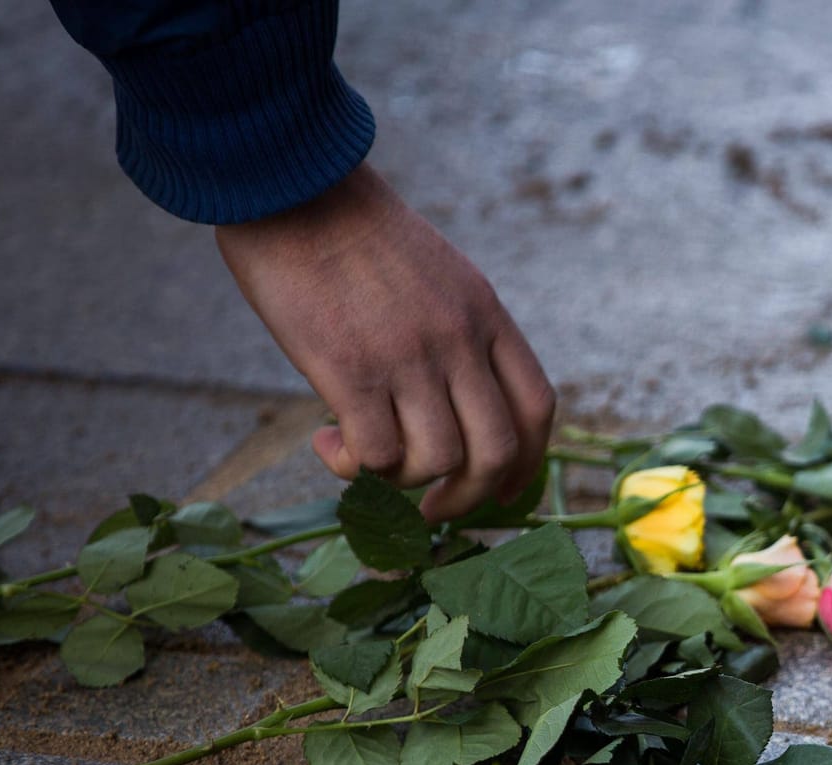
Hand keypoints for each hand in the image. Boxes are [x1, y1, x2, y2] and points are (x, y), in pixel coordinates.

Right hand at [216, 164, 554, 520]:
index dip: (528, 464)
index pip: (537, 408)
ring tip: (366, 461)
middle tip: (432, 510)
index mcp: (487, 315)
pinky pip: (376, 455)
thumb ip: (460, 333)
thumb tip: (453, 404)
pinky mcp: (352, 371)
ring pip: (438, 462)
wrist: (294, 186)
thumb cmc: (354, 234)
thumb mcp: (440, 275)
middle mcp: (459, 341)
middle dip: (468, 498)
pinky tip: (329, 445)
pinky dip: (355, 468)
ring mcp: (410, 358)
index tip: (500, 490)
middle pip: (497, 452)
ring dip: (403, 483)